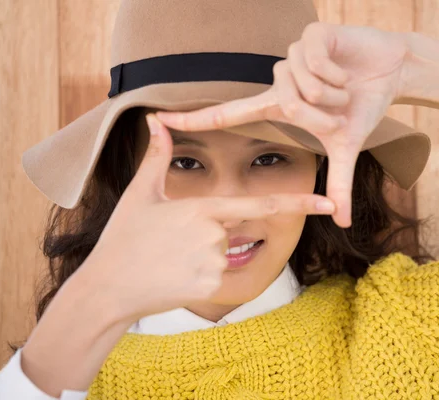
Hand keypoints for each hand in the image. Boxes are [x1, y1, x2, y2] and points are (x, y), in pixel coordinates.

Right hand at [78, 114, 335, 322]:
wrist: (109, 287)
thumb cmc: (124, 237)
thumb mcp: (140, 193)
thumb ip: (157, 157)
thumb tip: (157, 121)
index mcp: (202, 208)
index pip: (260, 203)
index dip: (298, 203)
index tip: (328, 203)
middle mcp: (214, 234)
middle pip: (231, 230)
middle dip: (209, 235)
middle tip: (171, 245)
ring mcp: (214, 262)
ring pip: (224, 253)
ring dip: (202, 255)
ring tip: (168, 258)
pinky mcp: (212, 286)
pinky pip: (218, 275)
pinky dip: (200, 274)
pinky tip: (173, 274)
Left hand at [155, 23, 410, 226]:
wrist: (391, 73)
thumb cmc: (361, 107)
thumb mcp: (345, 147)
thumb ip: (337, 181)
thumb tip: (341, 221)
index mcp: (277, 104)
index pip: (227, 114)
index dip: (194, 118)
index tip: (157, 119)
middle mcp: (279, 79)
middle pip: (287, 106)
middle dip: (322, 117)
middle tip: (340, 111)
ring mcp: (293, 55)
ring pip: (302, 86)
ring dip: (332, 96)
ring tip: (345, 88)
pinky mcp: (310, 36)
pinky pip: (314, 63)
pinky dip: (336, 75)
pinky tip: (347, 70)